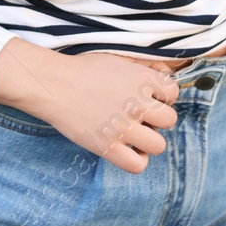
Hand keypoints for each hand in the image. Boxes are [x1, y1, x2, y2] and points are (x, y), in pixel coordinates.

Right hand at [0, 39, 180, 173]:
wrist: (53, 84)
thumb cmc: (84, 70)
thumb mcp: (119, 60)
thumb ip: (145, 68)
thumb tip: (166, 74)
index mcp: (141, 79)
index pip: (173, 93)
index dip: (162, 97)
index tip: (148, 98)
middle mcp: (137, 103)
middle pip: (170, 120)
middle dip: (157, 119)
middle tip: (139, 117)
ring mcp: (122, 127)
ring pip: (159, 145)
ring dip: (149, 141)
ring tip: (134, 134)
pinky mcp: (106, 147)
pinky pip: (137, 165)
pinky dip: (137, 160)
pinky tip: (127, 149)